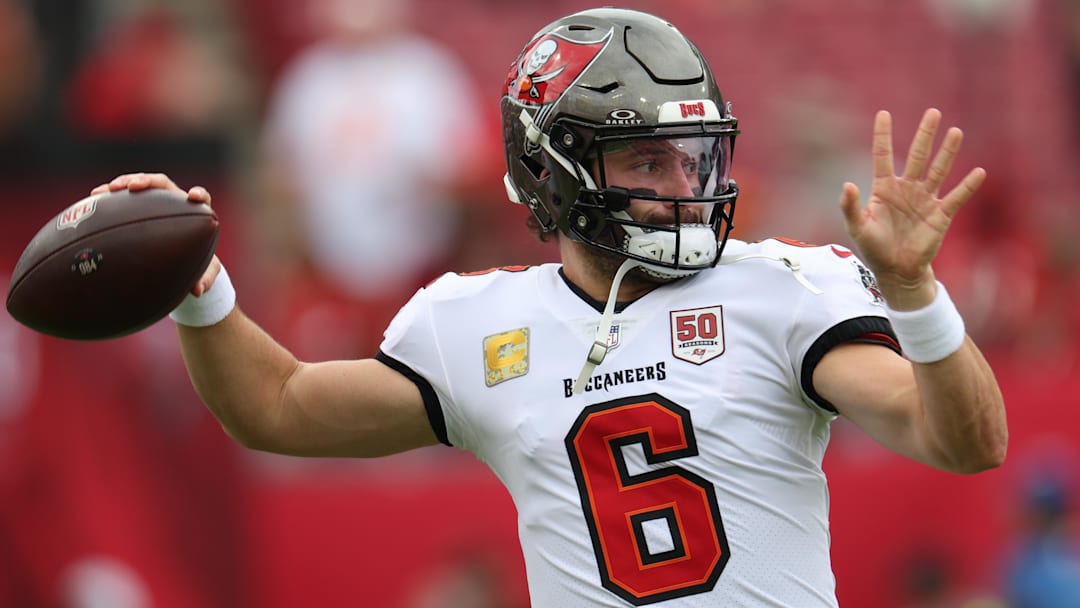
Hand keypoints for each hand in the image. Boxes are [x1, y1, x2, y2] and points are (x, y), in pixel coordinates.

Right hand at [90, 172, 221, 296]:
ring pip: (139, 186)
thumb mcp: (203, 272)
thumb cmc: (196, 262)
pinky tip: (93, 198)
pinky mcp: (137, 205)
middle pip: (162, 184)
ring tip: (106, 190)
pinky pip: (122, 197)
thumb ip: (205, 279)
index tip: (194, 197)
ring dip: (123, 183)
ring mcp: (155, 202)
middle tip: (134, 187)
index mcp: (194, 214)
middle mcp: (174, 202)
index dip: (198, 195)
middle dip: (148, 181)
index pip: (201, 198)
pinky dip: (109, 197)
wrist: (180, 259)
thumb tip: (197, 291)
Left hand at [839, 108, 985, 309]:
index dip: (883, 136)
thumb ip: (851, 207)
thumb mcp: (858, 227)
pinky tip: (979, 172)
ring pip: (938, 170)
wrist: (896, 271)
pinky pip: (956, 197)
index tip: (883, 113)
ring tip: (956, 131)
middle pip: (917, 156)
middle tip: (933, 112)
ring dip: (947, 152)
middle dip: (924, 135)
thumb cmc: (874, 248)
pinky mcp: (941, 215)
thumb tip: (848, 185)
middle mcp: (906, 189)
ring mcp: (925, 200)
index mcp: (884, 188)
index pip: (883, 156)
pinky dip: (967, 186)